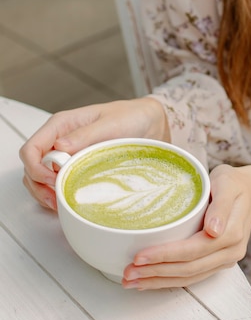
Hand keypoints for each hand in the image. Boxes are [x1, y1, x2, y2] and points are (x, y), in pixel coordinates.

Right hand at [20, 97, 169, 210]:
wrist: (149, 123)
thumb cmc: (130, 117)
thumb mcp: (110, 124)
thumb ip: (84, 134)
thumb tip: (60, 146)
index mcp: (62, 125)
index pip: (31, 148)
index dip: (35, 168)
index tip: (52, 180)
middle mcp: (59, 139)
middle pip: (31, 167)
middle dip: (38, 185)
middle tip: (57, 198)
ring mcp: (67, 154)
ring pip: (40, 178)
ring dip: (45, 193)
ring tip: (61, 202)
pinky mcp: (77, 166)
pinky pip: (58, 183)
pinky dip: (57, 194)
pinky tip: (68, 200)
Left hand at [122, 163, 250, 289]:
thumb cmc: (235, 183)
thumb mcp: (228, 183)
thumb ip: (221, 206)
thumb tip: (214, 231)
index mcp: (232, 233)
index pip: (193, 250)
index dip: (165, 255)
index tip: (140, 256)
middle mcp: (230, 252)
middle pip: (188, 268)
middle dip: (156, 273)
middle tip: (128, 273)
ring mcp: (224, 260)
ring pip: (189, 277)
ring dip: (159, 281)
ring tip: (131, 281)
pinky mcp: (217, 262)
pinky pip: (192, 276)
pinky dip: (169, 280)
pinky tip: (150, 280)